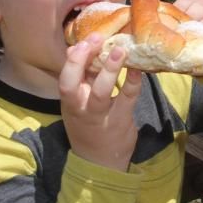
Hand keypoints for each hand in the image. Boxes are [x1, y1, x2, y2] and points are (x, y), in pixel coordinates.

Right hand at [59, 34, 141, 171]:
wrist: (100, 163)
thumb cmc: (90, 126)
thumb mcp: (80, 103)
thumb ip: (83, 78)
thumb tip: (85, 47)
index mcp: (69, 100)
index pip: (65, 76)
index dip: (73, 57)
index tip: (85, 40)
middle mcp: (79, 108)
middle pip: (71, 83)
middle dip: (80, 60)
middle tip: (96, 39)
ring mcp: (99, 116)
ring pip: (100, 92)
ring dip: (109, 70)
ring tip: (120, 50)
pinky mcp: (119, 121)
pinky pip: (127, 98)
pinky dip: (133, 81)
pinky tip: (138, 69)